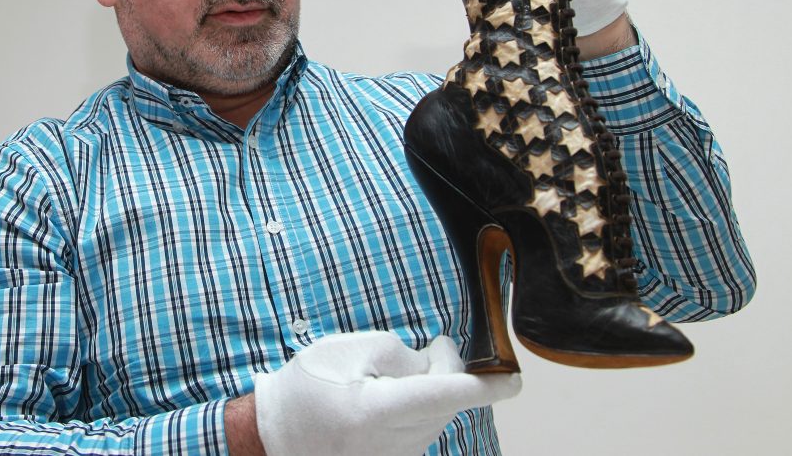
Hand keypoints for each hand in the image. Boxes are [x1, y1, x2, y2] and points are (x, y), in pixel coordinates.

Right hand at [253, 331, 520, 455]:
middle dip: (445, 370)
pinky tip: (390, 399)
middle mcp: (395, 443)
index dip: (488, 386)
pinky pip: (426, 430)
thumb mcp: (350, 350)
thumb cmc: (308, 387)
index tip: (515, 379)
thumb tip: (440, 362)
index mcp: (380, 411)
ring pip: (439, 416)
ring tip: (389, 378)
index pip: (449, 394)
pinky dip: (422, 408)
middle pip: (447, 401)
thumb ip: (401, 353)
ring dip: (432, 389)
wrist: (276, 436)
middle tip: (425, 348)